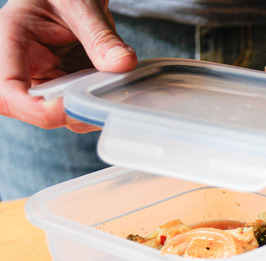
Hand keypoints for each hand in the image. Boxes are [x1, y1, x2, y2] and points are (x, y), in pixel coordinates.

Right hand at [0, 0, 136, 131]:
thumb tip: (123, 63)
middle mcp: (20, 65)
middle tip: (102, 104)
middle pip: (28, 109)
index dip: (36, 108)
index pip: (8, 89)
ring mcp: (40, 78)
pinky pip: (75, 107)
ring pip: (55, 114)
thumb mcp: (81, 5)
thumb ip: (100, 35)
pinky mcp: (61, 85)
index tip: (70, 106)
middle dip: (64, 115)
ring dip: (85, 112)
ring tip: (114, 95)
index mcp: (8, 39)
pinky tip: (115, 95)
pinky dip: (95, 106)